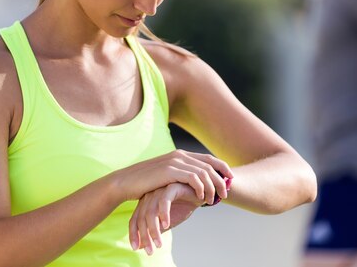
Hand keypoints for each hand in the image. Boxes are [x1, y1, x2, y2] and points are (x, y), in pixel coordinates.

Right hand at [114, 149, 232, 206]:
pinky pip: (193, 178)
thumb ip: (179, 176)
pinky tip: (201, 198)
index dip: (222, 167)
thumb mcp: (166, 177)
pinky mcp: (170, 171)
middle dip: (221, 179)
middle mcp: (180, 155)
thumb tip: (193, 184)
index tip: (231, 179)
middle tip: (226, 193)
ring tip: (213, 201)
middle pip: (210, 164)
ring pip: (204, 172)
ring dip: (212, 187)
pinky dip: (201, 188)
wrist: (126, 182)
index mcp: (181, 155)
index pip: (208, 158)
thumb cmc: (145, 183)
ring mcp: (175, 162)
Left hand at [128, 183, 203, 254]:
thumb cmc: (181, 207)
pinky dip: (164, 214)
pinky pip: (164, 201)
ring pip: (151, 212)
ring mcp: (160, 190)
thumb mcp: (166, 222)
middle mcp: (150, 196)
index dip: (133, 234)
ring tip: (159, 244)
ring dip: (154, 230)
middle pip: (141, 218)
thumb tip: (140, 247)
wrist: (199, 195)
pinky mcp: (171, 186)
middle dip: (145, 237)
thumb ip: (154, 231)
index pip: (134, 220)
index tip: (135, 249)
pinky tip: (167, 225)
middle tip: (151, 251)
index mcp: (145, 203)